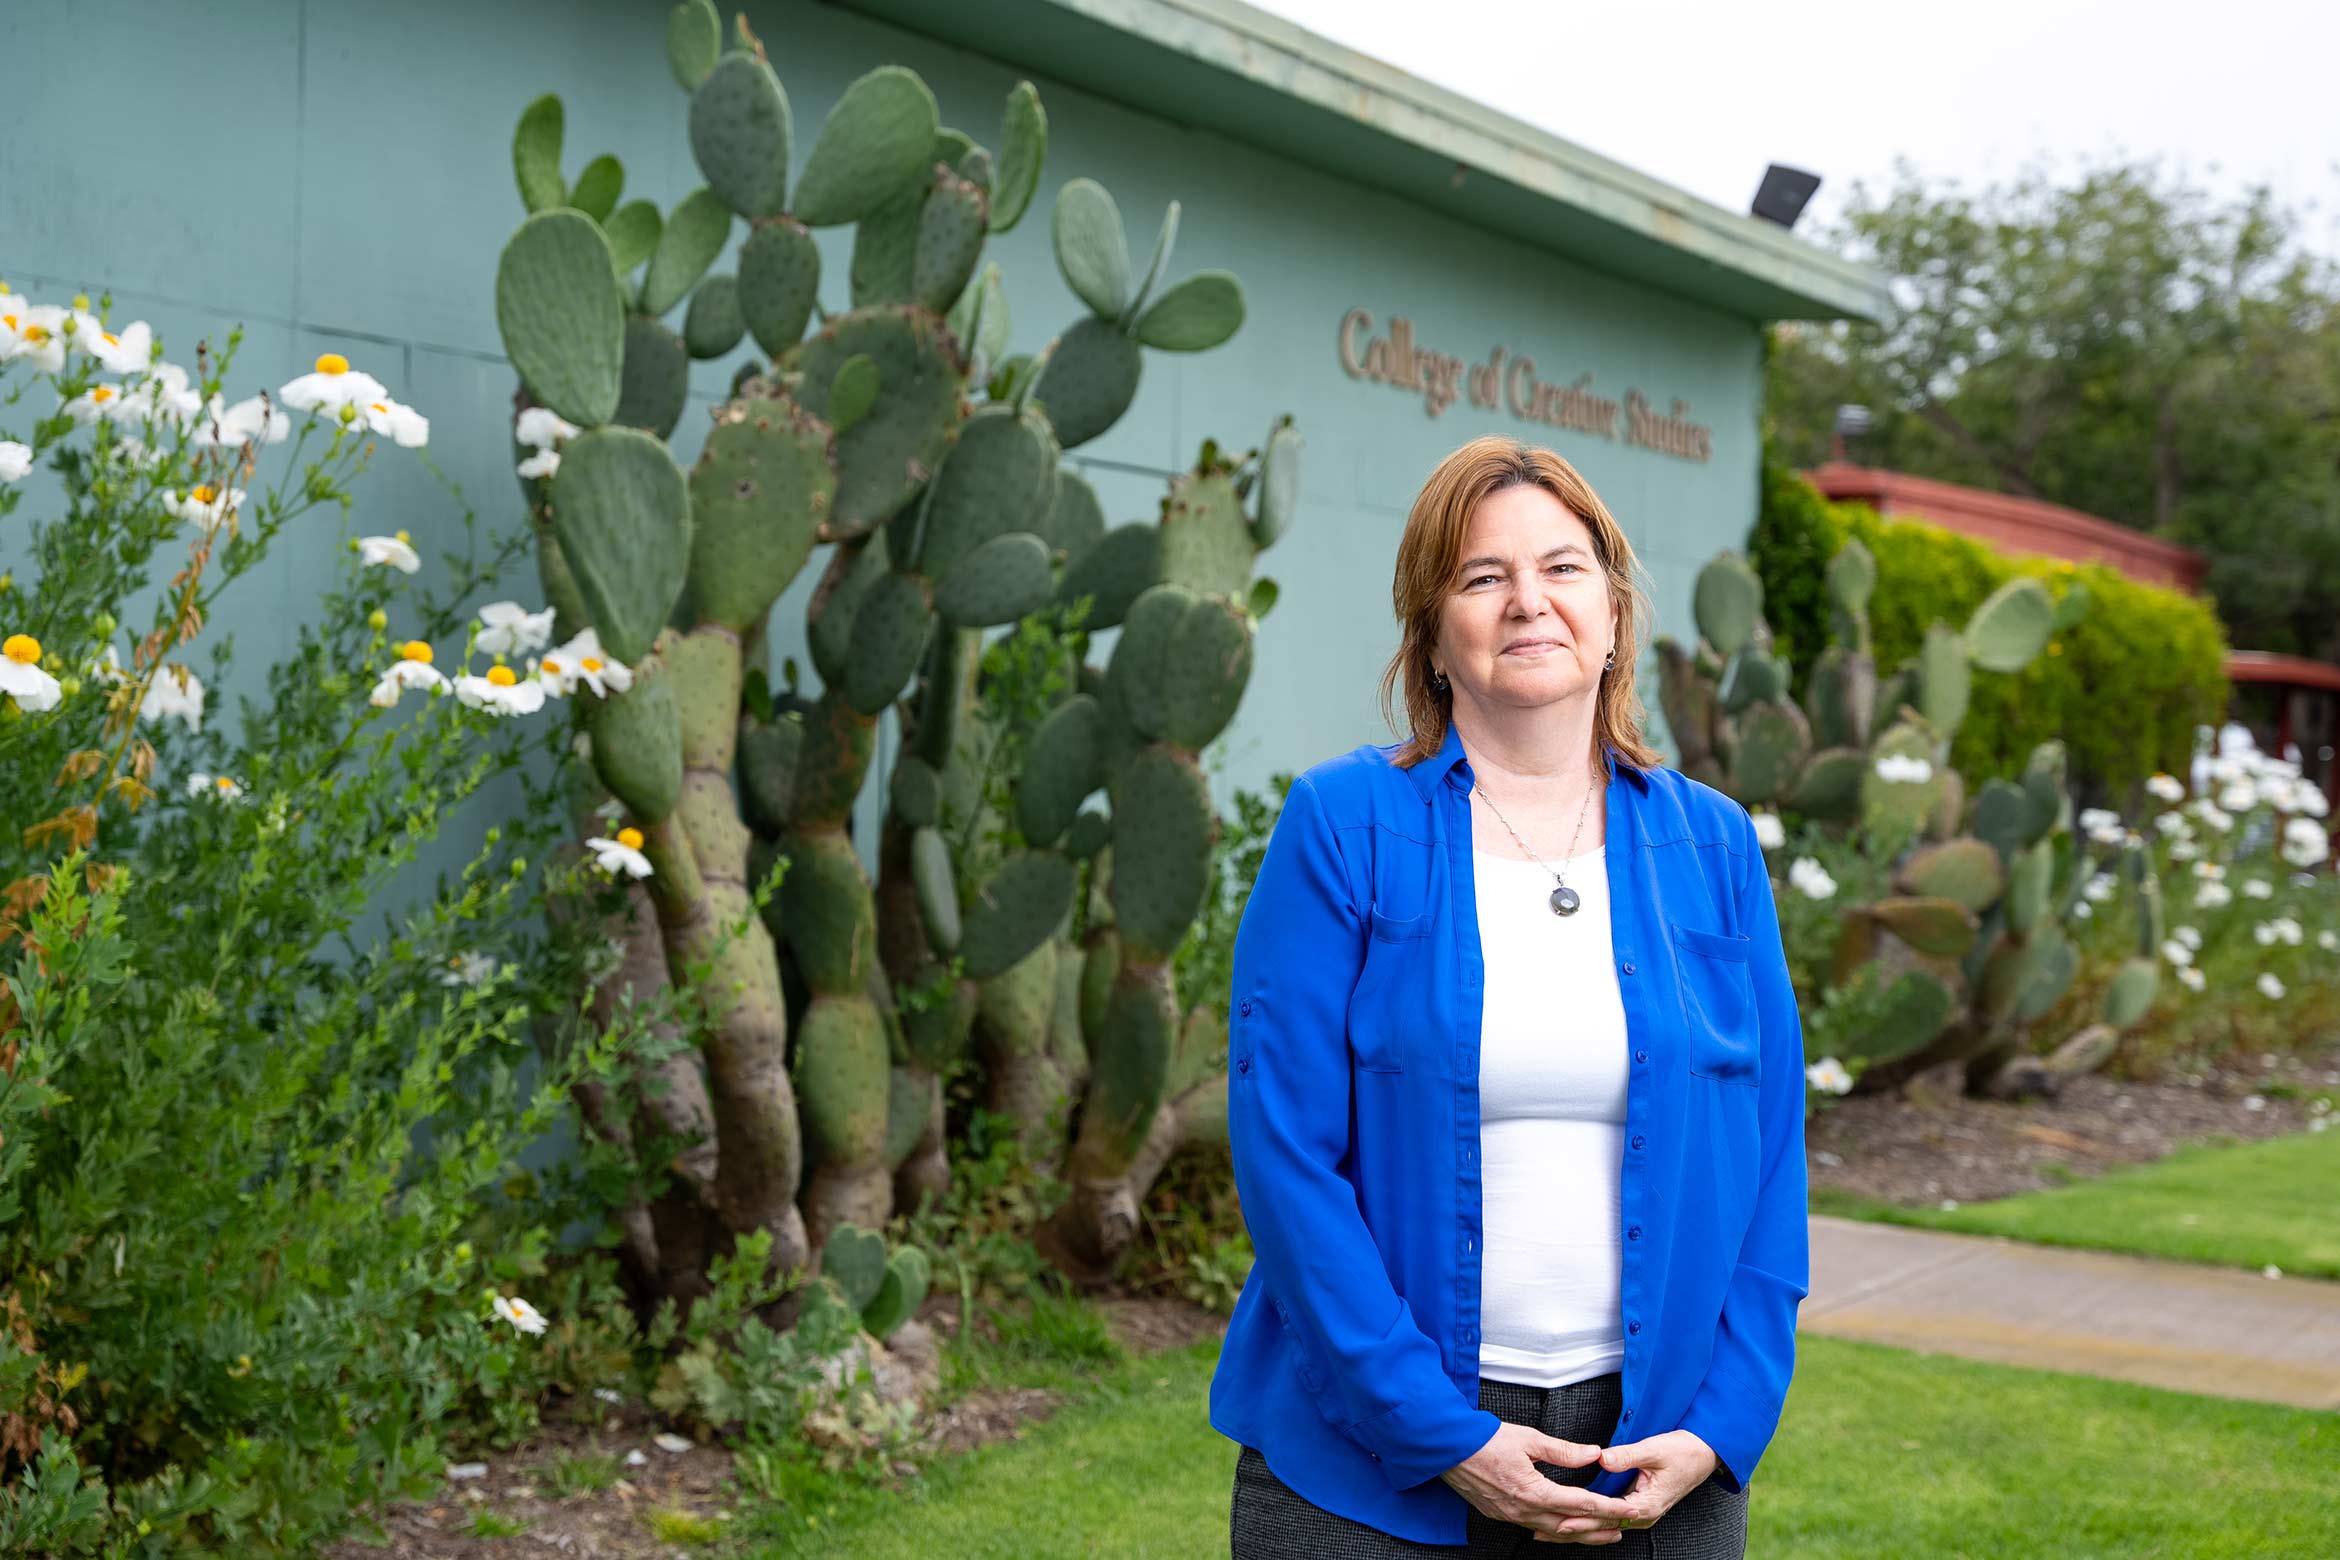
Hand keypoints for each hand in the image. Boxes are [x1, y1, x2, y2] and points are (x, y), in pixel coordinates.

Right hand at [1440, 1422, 1639, 1544]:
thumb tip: (1592, 1454)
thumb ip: (1563, 1450)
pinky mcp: (1500, 1514)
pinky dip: (1555, 1530)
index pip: (1580, 1504)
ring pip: (1553, 1532)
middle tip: (1622, 1528)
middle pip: (1570, 1526)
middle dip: (1599, 1529)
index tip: (1626, 1510)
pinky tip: (1564, 1528)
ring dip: (1579, 1534)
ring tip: (1601, 1534)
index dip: (1607, 1508)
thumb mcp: (1528, 1438)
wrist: (1446, 1447)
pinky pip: (1534, 1528)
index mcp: (1532, 1490)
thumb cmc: (1483, 1440)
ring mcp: (1510, 1515)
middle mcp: (1522, 1510)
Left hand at [1536, 1430, 1717, 1542]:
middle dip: (1575, 1529)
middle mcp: (1642, 1514)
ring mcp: (1640, 1512)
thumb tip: (1601, 1458)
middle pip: (1603, 1526)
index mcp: (1646, 1504)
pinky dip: (1591, 1519)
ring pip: (1604, 1524)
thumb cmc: (1682, 1452)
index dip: (1584, 1518)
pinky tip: (1573, 1519)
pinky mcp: (1636, 1505)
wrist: (1704, 1454)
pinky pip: (1610, 1516)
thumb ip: (1627, 1456)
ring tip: (1549, 1532)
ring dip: (1580, 1527)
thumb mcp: (1654, 1449)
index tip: (1561, 1520)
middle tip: (1544, 1532)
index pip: (1608, 1516)